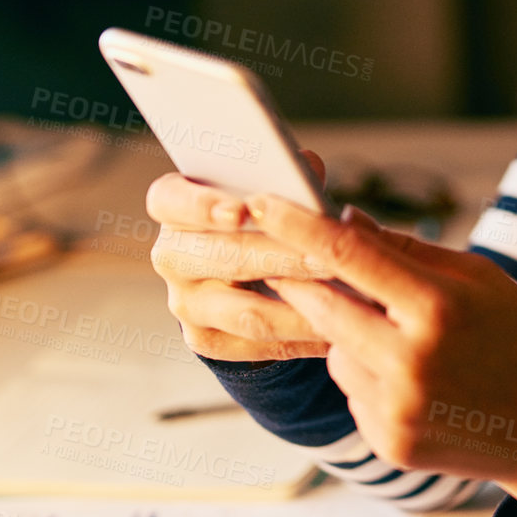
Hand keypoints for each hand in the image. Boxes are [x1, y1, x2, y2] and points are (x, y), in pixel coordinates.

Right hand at [145, 149, 333, 361]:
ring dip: (302, 306)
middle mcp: (171, 255)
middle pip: (225, 258)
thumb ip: (283, 175)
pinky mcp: (205, 338)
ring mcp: (184, 302)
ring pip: (247, 312)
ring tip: (347, 299)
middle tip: (329, 258)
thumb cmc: (261, 213)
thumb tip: (307, 170)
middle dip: (284, 258)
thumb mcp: (266, 186)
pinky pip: (258, 345)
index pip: (169, 201)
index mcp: (173, 205)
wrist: (245, 270)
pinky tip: (338, 330)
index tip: (240, 212)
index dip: (201, 205)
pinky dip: (302, 338)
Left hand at [243, 193, 516, 516]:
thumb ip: (406, 249)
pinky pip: (350, 390)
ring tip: (400, 335)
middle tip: (282, 256)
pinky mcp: (388, 441)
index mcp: (439, 307)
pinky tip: (414, 378)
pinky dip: (366, 374)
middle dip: (299, 277)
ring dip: (345, 331)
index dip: (297, 224)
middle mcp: (411, 360)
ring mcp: (396, 407)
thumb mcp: (479, 277)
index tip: (262, 202)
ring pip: (333, 349)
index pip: (348, 253)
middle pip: (322, 304)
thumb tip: (341, 220)